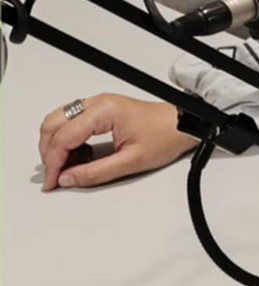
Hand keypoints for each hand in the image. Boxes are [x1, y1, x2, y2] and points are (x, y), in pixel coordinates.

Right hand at [39, 96, 197, 190]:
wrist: (182, 125)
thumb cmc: (164, 136)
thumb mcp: (131, 161)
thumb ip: (96, 172)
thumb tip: (68, 178)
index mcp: (103, 111)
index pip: (63, 137)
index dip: (53, 162)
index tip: (53, 182)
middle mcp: (97, 103)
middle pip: (53, 124)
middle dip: (49, 152)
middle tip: (55, 176)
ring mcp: (98, 105)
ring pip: (59, 121)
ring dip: (56, 145)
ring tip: (68, 168)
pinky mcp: (101, 110)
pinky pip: (71, 122)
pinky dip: (67, 140)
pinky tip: (80, 157)